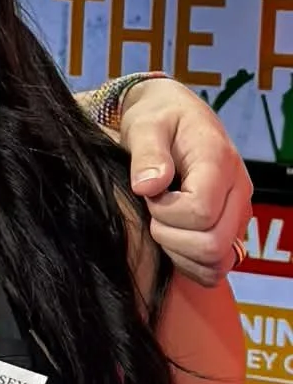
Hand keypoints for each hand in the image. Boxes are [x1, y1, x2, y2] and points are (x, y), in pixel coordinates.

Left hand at [116, 78, 251, 286]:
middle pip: (212, 244)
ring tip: (161, 222)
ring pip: (218, 261)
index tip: (149, 194)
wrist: (173, 116)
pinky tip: (172, 237)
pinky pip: (216, 266)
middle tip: (152, 212)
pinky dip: (190, 263)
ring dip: (180, 253)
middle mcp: (238, 192)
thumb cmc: (158, 118)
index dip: (166, 213)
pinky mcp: (231, 229)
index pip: (201, 212)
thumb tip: (148, 186)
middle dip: (170, 236)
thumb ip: (147, 153)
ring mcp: (237, 213)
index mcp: (219, 163)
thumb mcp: (144, 124)